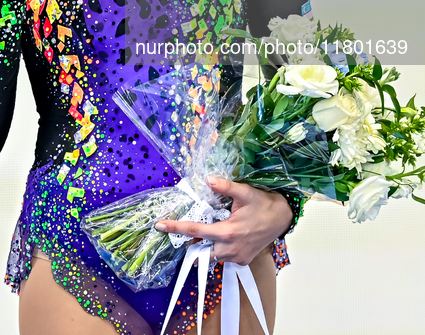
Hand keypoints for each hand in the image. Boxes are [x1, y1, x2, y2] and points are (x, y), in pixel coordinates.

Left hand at [154, 177, 292, 266]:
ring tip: (213, 229)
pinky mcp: (243, 260)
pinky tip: (226, 235)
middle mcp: (230, 248)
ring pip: (212, 254)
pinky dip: (220, 247)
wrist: (282, 218)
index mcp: (227, 232)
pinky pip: (224, 257)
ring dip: (208, 243)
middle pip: (201, 247)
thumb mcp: (245, 192)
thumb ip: (225, 187)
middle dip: (193, 240)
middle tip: (195, 226)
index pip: (194, 230)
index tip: (159, 225)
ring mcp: (237, 257)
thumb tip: (208, 180)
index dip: (175, 227)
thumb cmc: (263, 204)